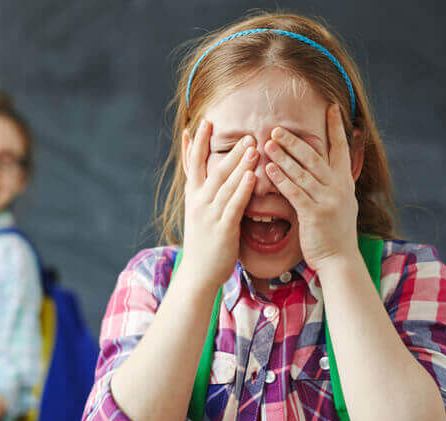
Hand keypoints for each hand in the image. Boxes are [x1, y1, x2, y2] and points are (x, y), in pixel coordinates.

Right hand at [180, 119, 257, 287]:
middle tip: (244, 132)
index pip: (194, 164)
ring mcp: (209, 215)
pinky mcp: (222, 228)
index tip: (203, 122)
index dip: (197, 143)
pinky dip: (242, 189)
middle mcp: (199, 202)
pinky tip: (251, 176)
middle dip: (228, 149)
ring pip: (225, 184)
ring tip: (252, 145)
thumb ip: (208, 193)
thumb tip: (216, 175)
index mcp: (193, 196)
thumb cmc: (204, 242)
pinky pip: (234, 204)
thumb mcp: (200, 213)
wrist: (198, 273)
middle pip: (213, 169)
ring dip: (238, 163)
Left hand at [264, 103, 359, 272]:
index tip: (331, 107)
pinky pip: (295, 192)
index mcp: (345, 182)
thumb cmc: (334, 232)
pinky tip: (269, 169)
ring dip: (283, 156)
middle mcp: (339, 188)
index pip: (341, 149)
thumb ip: (333, 183)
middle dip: (295, 141)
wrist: (340, 259)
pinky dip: (282, 179)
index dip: (336, 128)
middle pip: (316, 157)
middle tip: (276, 127)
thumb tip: (328, 165)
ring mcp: (328, 200)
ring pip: (303, 172)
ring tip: (266, 143)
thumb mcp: (340, 202)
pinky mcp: (315, 214)